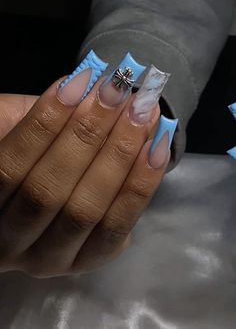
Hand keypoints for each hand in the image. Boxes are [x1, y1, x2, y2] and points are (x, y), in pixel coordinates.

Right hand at [0, 58, 171, 277]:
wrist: (44, 190)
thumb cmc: (27, 154)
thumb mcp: (18, 132)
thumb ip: (40, 119)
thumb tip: (88, 85)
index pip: (10, 168)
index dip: (45, 124)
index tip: (81, 81)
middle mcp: (10, 243)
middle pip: (48, 192)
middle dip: (88, 135)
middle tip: (119, 92)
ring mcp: (49, 260)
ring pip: (84, 211)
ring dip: (118, 156)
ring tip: (142, 113)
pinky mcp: (87, 263)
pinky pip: (116, 229)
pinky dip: (139, 186)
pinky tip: (156, 148)